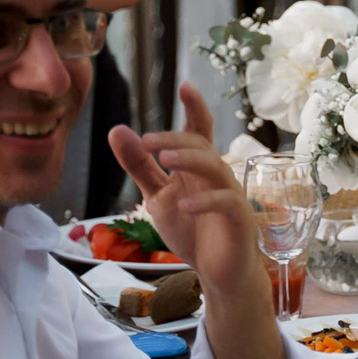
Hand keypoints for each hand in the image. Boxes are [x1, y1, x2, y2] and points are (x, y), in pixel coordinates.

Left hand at [109, 85, 264, 307]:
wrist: (217, 272)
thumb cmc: (193, 230)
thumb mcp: (157, 196)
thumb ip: (140, 165)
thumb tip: (118, 130)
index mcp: (197, 167)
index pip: (198, 129)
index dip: (194, 107)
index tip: (183, 86)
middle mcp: (216, 175)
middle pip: (201, 145)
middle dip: (175, 138)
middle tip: (146, 140)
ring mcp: (231, 195)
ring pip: (215, 166)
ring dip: (189, 159)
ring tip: (163, 159)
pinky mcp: (239, 219)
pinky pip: (226, 202)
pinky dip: (206, 202)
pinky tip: (185, 205)